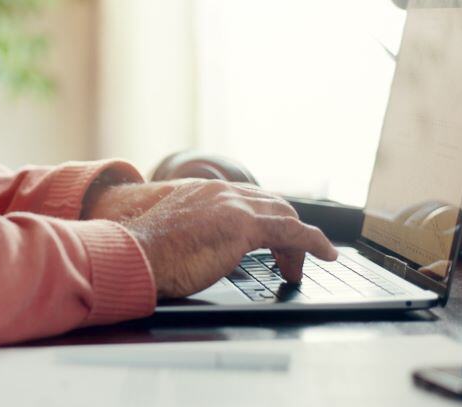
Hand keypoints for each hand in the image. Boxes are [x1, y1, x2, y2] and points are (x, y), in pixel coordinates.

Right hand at [92, 180, 337, 298]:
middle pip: (271, 204)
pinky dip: (314, 242)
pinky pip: (293, 231)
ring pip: (285, 216)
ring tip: (297, 269)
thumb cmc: (147, 254)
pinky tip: (326, 253)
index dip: (266, 220)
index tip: (272, 242)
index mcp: (204, 191)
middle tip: (287, 262)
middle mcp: (221, 191)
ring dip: (298, 244)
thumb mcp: (174, 234)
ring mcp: (234, 206)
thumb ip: (193, 231)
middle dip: (285, 233)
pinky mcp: (245, 226)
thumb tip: (200, 247)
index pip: (248, 199)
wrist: (135, 255)